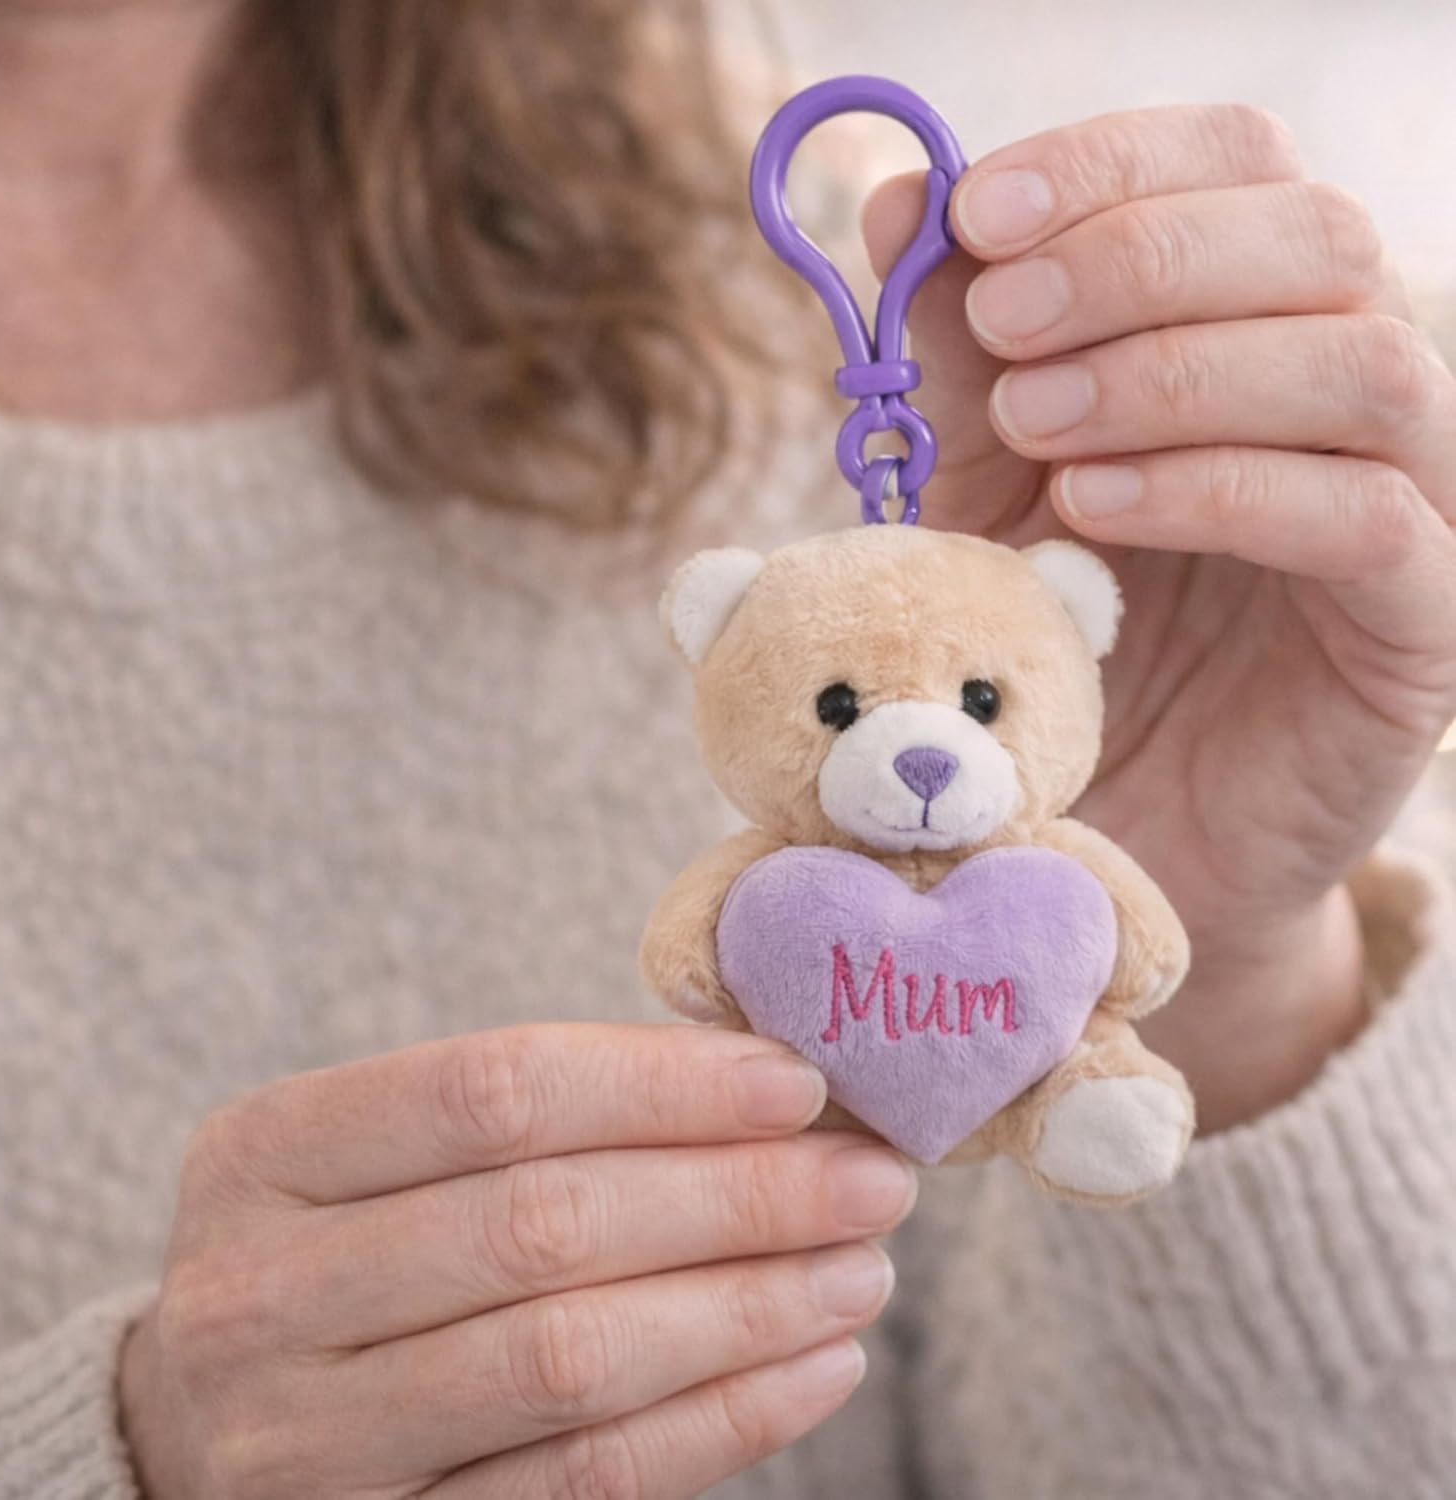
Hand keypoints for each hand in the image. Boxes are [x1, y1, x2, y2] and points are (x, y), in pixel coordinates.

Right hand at [119, 1025, 914, 1497]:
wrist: (205, 1420)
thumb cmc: (345, 1244)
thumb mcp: (385, 1151)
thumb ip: (541, 1112)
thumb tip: (764, 1085)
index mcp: (266, 1152)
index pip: (492, 1090)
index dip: (660, 1084)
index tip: (796, 1082)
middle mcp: (261, 1296)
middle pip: (543, 1227)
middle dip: (736, 1197)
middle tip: (871, 1177)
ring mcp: (305, 1445)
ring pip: (570, 1363)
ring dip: (748, 1310)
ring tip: (862, 1267)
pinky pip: (580, 1486)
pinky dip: (718, 1421)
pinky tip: (811, 1365)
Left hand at [864, 105, 1455, 1128]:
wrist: (1103, 823)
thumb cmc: (1044, 640)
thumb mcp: (980, 480)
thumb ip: (956, 353)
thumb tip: (901, 197)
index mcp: (1251, 325)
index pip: (1236, 165)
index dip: (1111, 165)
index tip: (974, 212)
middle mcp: (1343, 392)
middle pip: (1315, 236)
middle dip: (1137, 260)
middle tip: (1004, 323)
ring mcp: (1405, 505)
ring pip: (1364, 363)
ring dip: (1176, 370)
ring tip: (1036, 427)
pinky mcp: (1416, 628)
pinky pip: (1366, 522)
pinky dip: (1221, 488)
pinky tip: (1094, 508)